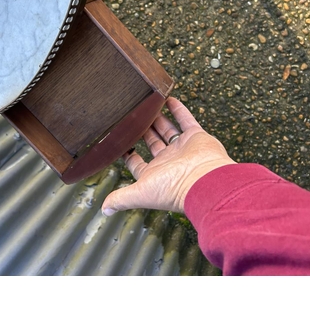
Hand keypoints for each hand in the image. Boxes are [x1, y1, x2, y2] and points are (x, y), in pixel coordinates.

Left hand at [102, 97, 235, 214]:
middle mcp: (169, 162)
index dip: (128, 154)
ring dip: (158, 120)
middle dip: (142, 132)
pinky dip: (178, 109)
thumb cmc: (175, 190)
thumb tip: (104, 209)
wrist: (205, 181)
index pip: (137, 164)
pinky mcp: (196, 137)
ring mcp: (183, 149)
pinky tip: (168, 99)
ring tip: (147, 107)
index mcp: (155, 175)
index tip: (118, 142)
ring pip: (167, 131)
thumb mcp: (140, 193)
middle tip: (132, 118)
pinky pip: (186, 120)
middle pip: (152, 144)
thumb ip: (121, 198)